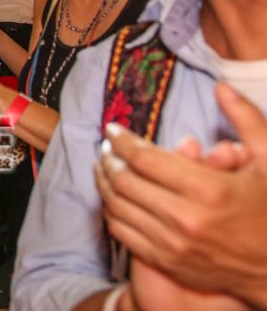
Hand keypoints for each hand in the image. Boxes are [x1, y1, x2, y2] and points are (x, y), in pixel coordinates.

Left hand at [96, 82, 266, 305]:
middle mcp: (185, 220)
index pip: (145, 159)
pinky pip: (123, 233)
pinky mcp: (167, 263)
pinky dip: (112, 212)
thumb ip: (246, 120)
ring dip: (104, 184)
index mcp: (208, 190)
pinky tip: (114, 198)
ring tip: (103, 167)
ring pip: (118, 208)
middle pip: (125, 182)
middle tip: (107, 147)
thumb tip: (221, 86)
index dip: (122, 141)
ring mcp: (173, 246)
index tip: (113, 129)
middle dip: (109, 160)